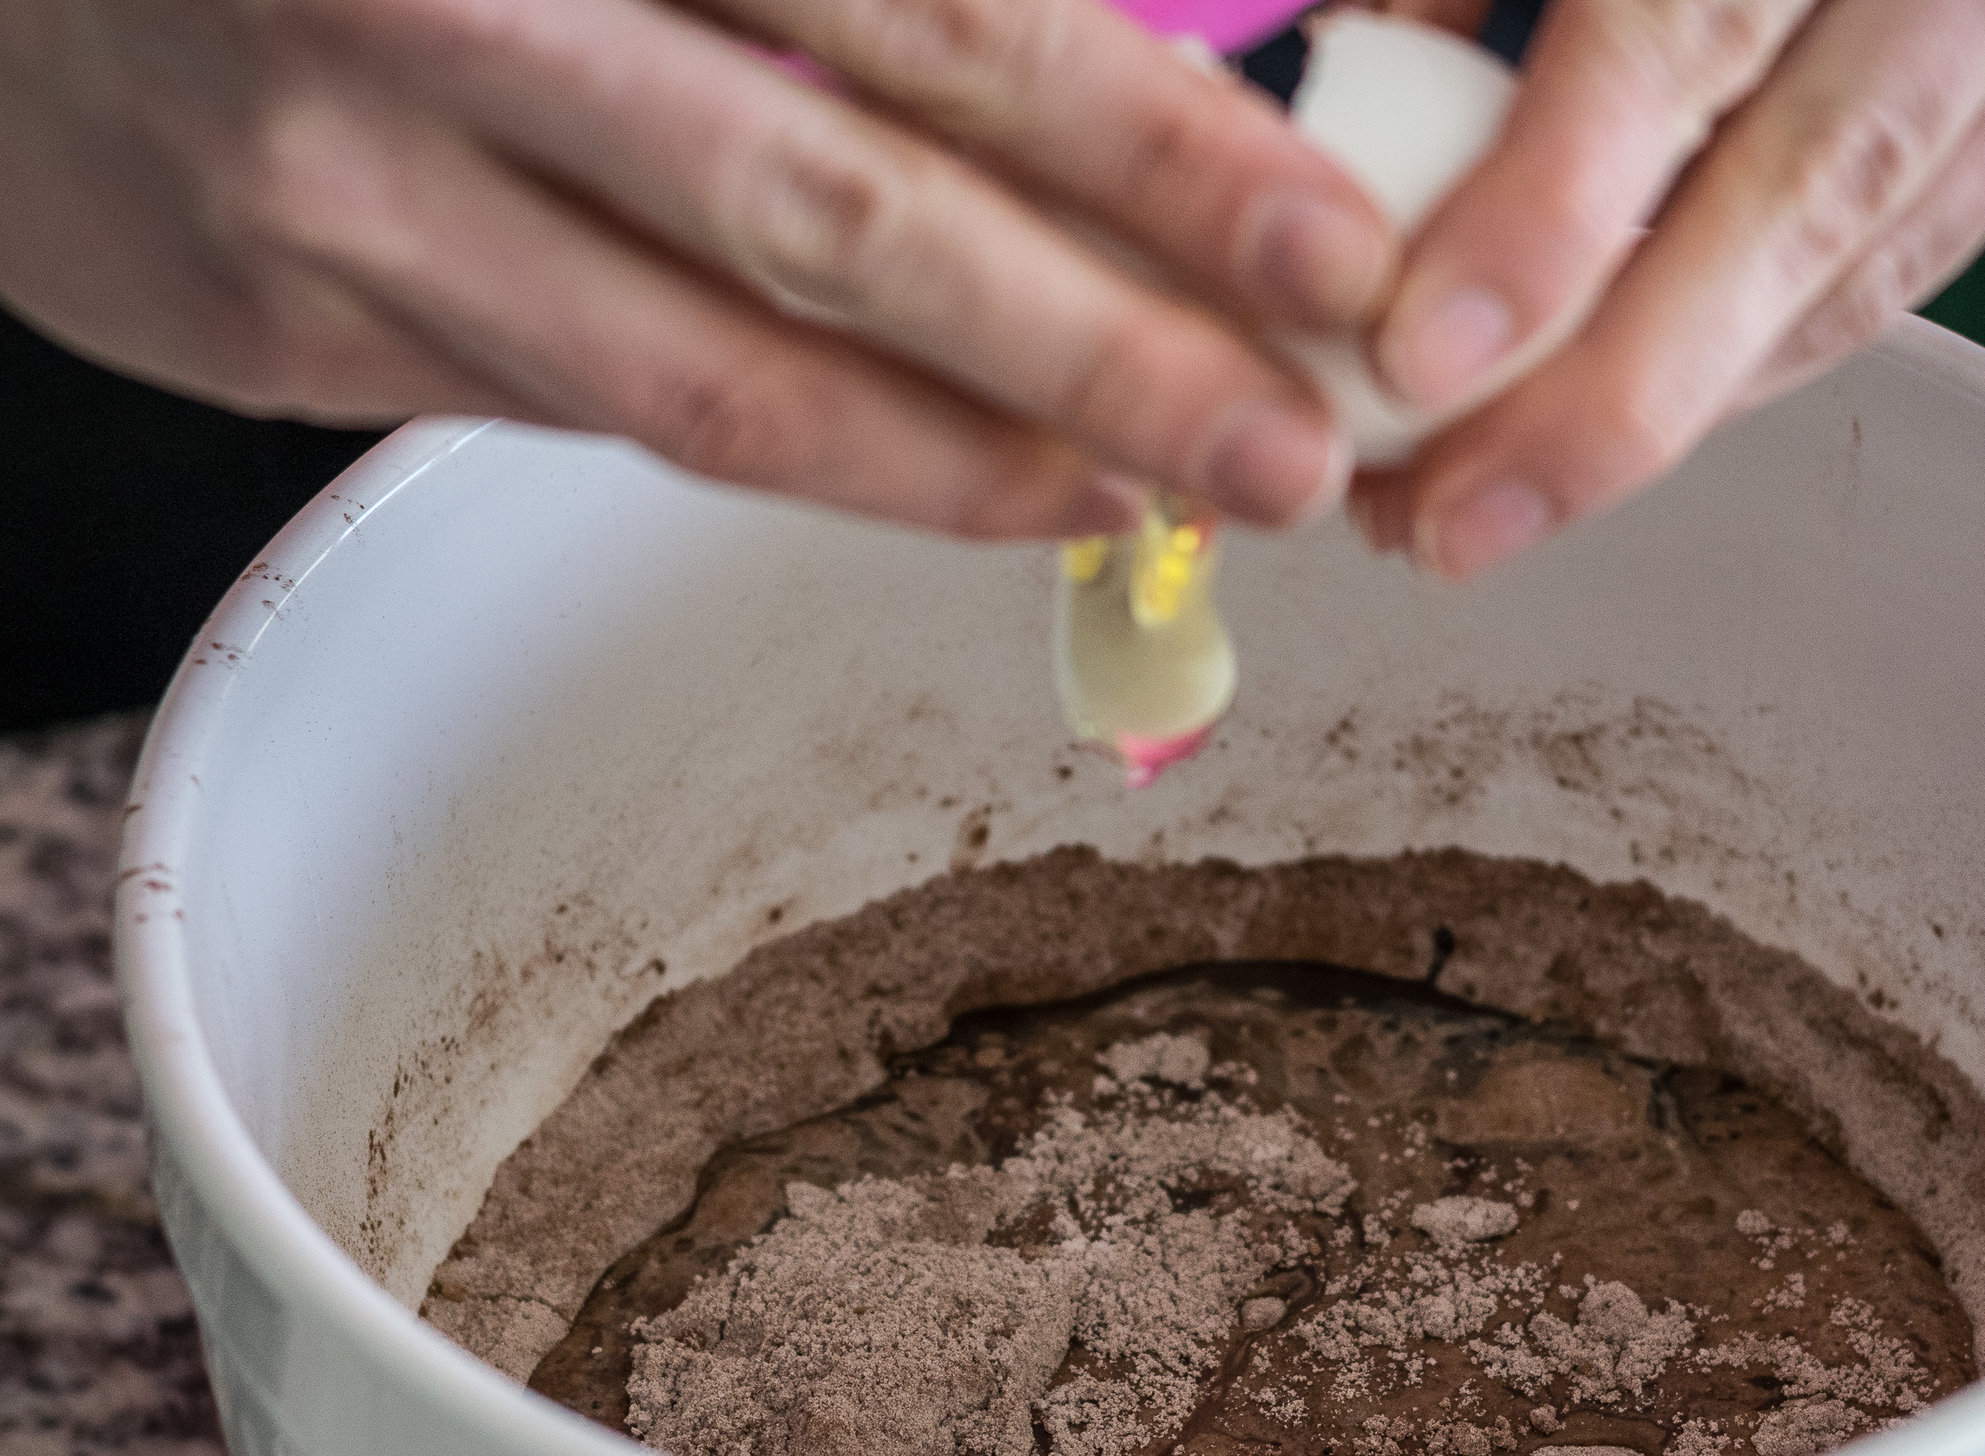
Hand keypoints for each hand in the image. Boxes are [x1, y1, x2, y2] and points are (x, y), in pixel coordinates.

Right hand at [0, 0, 1398, 536]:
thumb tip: (1106, 42)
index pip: (919, 9)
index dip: (1142, 146)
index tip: (1323, 252)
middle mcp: (448, 8)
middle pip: (842, 215)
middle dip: (1102, 349)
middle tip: (1294, 451)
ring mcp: (345, 186)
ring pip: (718, 376)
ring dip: (966, 462)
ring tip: (1155, 499)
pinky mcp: (281, 322)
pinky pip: (592, 413)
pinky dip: (800, 460)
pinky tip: (960, 484)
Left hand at [1348, 0, 1984, 575]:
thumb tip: (1368, 77)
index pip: (1689, 23)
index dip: (1552, 203)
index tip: (1420, 352)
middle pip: (1808, 192)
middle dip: (1609, 392)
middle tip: (1449, 520)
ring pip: (1873, 260)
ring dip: (1675, 402)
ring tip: (1499, 497)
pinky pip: (1919, 256)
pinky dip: (1769, 344)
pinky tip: (1640, 403)